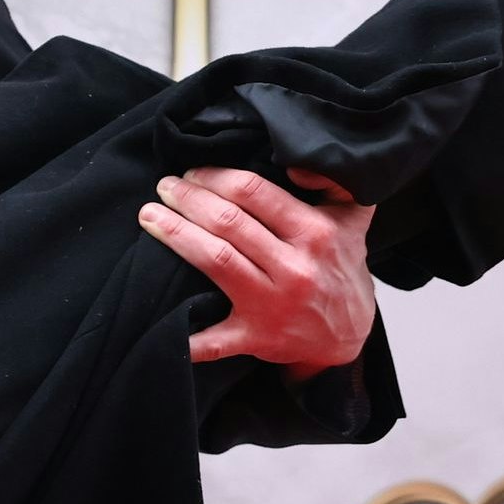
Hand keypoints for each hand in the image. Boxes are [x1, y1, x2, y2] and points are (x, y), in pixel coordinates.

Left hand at [148, 168, 376, 375]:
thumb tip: (295, 163)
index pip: (253, 192)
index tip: (192, 172)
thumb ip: (332, 180)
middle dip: (188, 199)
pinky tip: (156, 321)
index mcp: (314, 232)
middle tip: (165, 187)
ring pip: (215, 260)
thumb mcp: (352, 218)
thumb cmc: (340, 269)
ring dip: (176, 234)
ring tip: (150, 216)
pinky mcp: (257, 337)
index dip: (214, 177)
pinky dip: (189, 338)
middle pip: (228, 223)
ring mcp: (274, 305)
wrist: (349, 336)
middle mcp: (294, 268)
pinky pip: (216, 340)